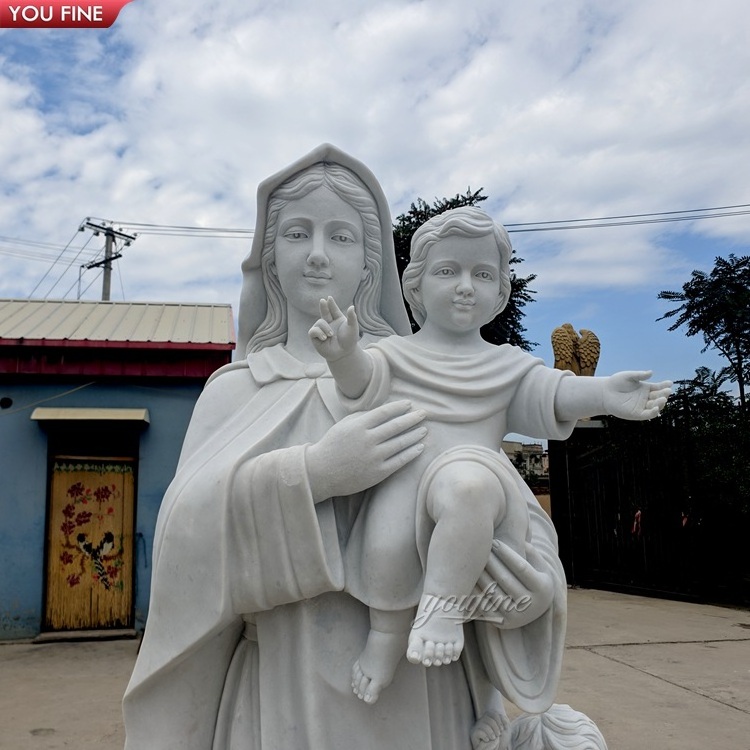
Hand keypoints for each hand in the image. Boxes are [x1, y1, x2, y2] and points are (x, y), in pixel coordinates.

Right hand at [306, 400, 426, 500]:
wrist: (320, 473)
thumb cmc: (332, 446)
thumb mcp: (343, 425)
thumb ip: (362, 417)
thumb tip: (382, 411)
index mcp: (358, 426)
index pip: (384, 412)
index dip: (399, 407)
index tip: (409, 404)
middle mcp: (368, 440)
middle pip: (396, 426)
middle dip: (412, 418)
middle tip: (424, 413)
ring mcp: (373, 457)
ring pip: (400, 443)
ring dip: (414, 435)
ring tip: (424, 430)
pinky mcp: (377, 472)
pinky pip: (399, 461)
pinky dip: (411, 453)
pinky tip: (420, 447)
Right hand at [308, 296, 359, 361]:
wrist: (344, 354)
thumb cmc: (349, 341)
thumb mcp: (352, 328)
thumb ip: (352, 318)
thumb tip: (352, 307)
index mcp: (338, 319)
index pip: (333, 310)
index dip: (331, 304)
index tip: (329, 298)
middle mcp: (329, 323)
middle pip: (324, 312)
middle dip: (323, 306)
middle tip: (322, 301)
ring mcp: (322, 330)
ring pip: (319, 322)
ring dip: (325, 328)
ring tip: (330, 335)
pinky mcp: (315, 337)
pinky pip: (313, 331)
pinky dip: (318, 333)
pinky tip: (325, 337)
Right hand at [471, 710, 509, 749]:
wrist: (495, 749)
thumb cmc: (501, 740)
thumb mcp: (504, 729)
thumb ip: (504, 720)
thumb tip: (501, 716)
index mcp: (489, 718)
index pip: (493, 713)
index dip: (500, 720)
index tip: (504, 728)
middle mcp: (482, 720)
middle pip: (488, 718)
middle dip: (496, 726)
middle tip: (499, 734)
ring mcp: (477, 727)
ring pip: (483, 724)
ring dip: (491, 732)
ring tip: (494, 738)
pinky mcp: (474, 734)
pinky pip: (478, 731)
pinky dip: (485, 735)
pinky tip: (487, 740)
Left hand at [473, 541, 555, 628]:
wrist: (530, 605)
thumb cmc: (533, 575)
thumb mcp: (538, 563)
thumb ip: (530, 551)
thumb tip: (518, 540)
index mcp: (544, 590)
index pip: (522, 568)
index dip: (507, 553)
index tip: (494, 541)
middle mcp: (533, 607)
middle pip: (505, 579)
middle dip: (490, 561)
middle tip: (479, 546)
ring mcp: (517, 618)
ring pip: (492, 592)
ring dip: (480, 573)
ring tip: (471, 558)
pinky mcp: (501, 623)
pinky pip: (483, 604)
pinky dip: (474, 589)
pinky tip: (468, 575)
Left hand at [603, 371, 671, 420]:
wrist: (604, 392)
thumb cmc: (616, 383)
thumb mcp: (628, 376)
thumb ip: (639, 375)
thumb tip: (651, 372)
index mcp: (646, 388)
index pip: (659, 387)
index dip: (665, 385)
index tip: (669, 383)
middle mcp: (646, 398)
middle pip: (658, 397)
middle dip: (664, 394)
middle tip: (667, 391)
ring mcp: (642, 406)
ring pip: (655, 406)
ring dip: (660, 403)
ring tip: (662, 399)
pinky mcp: (636, 414)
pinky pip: (648, 415)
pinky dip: (653, 412)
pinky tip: (656, 408)